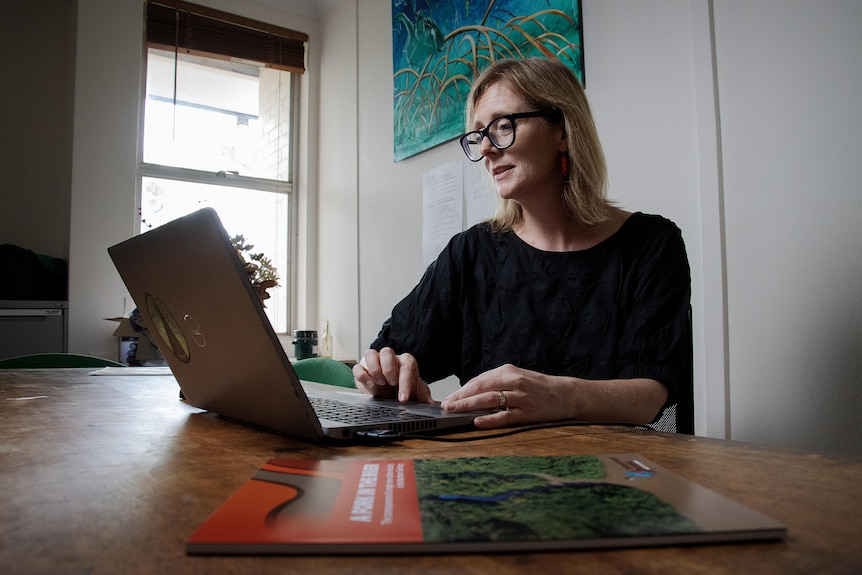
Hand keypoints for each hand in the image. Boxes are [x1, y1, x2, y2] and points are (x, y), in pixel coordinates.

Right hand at [352, 347, 433, 403]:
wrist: (388, 391)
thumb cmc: (402, 388)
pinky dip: (362, 375)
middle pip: (387, 352)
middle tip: (390, 383)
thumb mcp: (415, 392)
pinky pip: (358, 367)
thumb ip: (423, 396)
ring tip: (379, 383)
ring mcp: (375, 361)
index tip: (403, 398)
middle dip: (388, 369)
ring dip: (374, 370)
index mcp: (405, 363)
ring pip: (371, 353)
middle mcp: (390, 359)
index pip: (406, 366)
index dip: (405, 383)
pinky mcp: (363, 368)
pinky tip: (369, 385)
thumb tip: (430, 404)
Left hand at [440, 364, 573, 428]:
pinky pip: (506, 416)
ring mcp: (521, 397)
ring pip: (491, 399)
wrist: (565, 394)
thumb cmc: (537, 387)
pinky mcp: (528, 413)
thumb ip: (496, 383)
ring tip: (455, 411)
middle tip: (446, 405)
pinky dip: (491, 419)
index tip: (448, 398)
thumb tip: (471, 393)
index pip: (479, 380)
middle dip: (461, 397)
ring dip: (470, 405)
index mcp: (508, 371)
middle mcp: (513, 381)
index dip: (462, 390)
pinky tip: (478, 421)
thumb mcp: (516, 377)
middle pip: (481, 387)